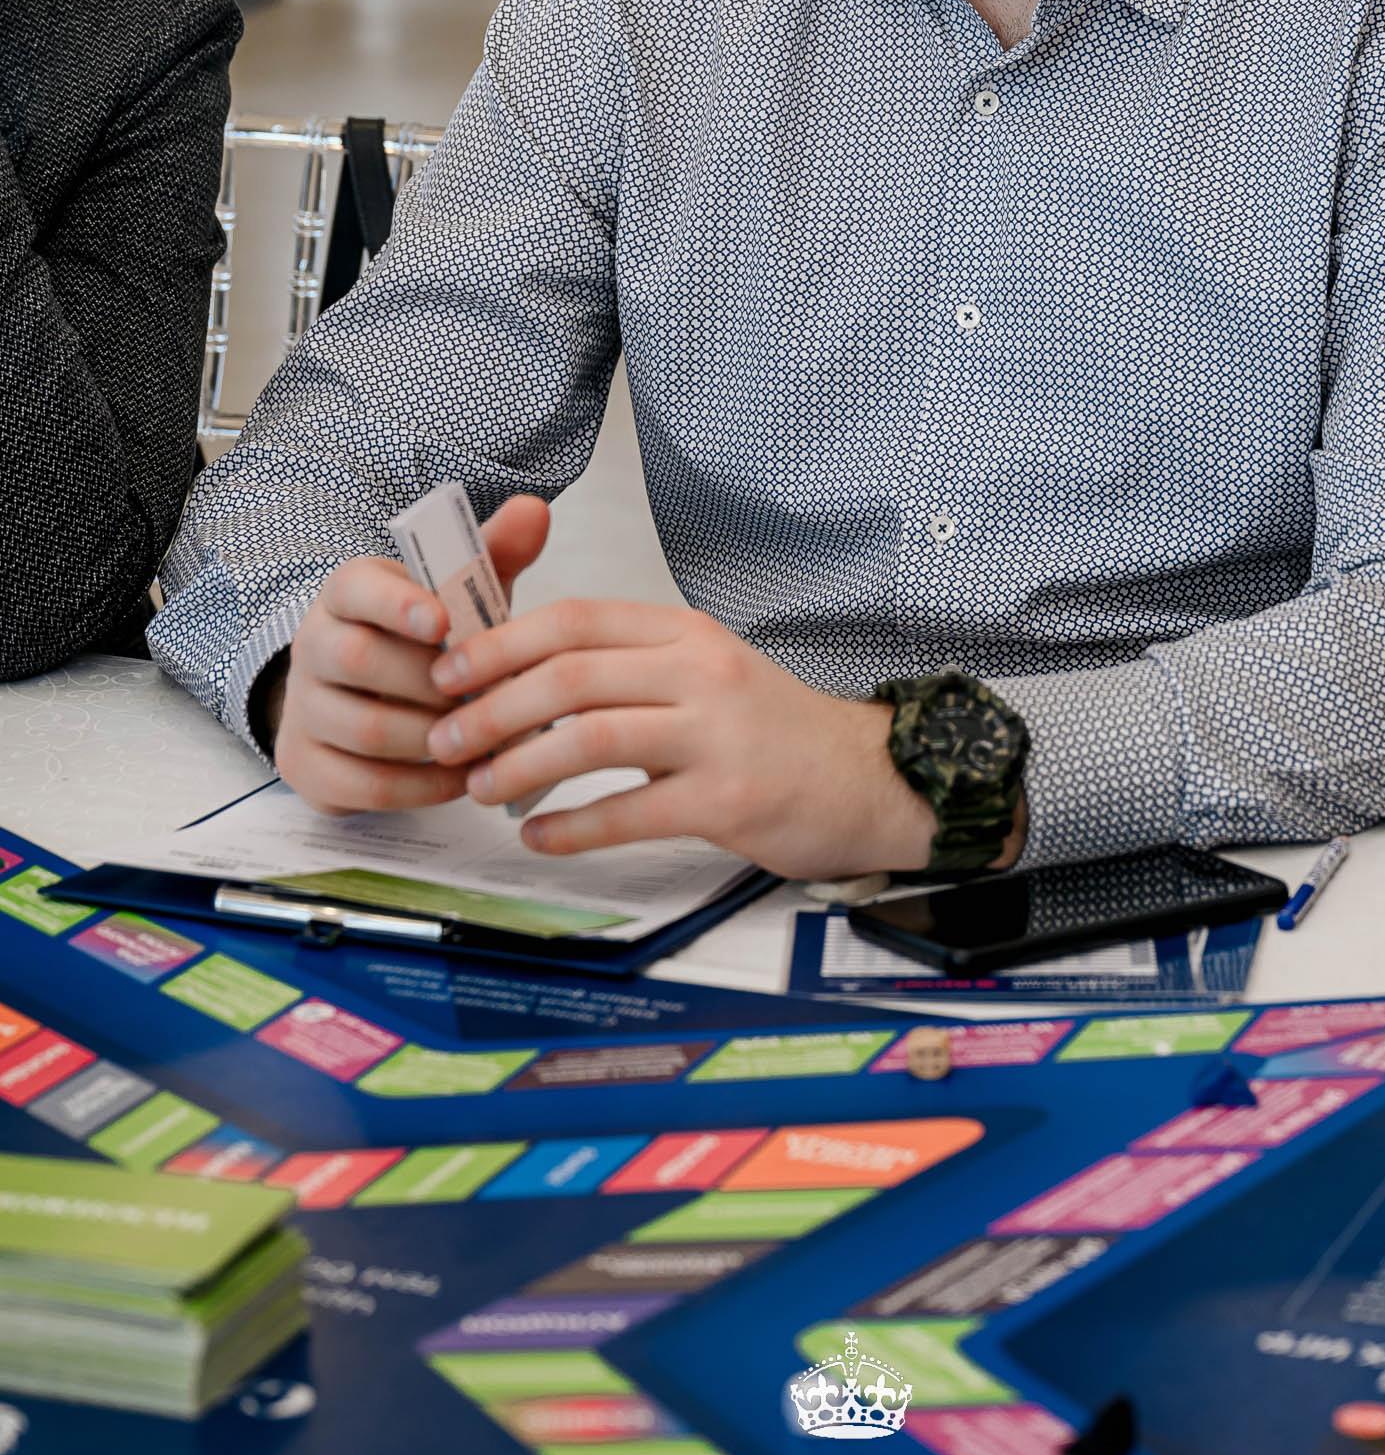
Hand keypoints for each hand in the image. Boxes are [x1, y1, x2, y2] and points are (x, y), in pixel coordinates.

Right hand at [269, 494, 552, 812]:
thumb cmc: (423, 641)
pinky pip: (363, 785)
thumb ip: (494, 553)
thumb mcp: (458, 594)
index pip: (357, 587)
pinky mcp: (306, 766)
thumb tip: (533, 510)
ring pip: (365, 728)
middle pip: (360, 660)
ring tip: (485, 738)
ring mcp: (303, 709)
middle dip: (433, 683)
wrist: (366, 699)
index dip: (397, 603)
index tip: (442, 622)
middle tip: (488, 695)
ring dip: (436, 738)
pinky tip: (463, 777)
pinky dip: (422, 787)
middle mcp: (313, 645)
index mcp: (348, 593)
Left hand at [425, 598, 938, 879]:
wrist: (868, 779)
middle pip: (570, 674)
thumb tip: (524, 678)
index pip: (574, 618)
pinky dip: (569, 826)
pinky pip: (628, 811)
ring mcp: (716, 734)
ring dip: (520, 763)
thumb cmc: (774, 730)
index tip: (449, 672)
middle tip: (446, 738)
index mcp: (684, 632)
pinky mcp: (728, 800)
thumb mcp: (706, 670)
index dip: (500, 644)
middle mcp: (699, 671)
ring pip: (591, 736)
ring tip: (482, 788)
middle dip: (491, 708)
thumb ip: (629, 666)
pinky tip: (538, 836)